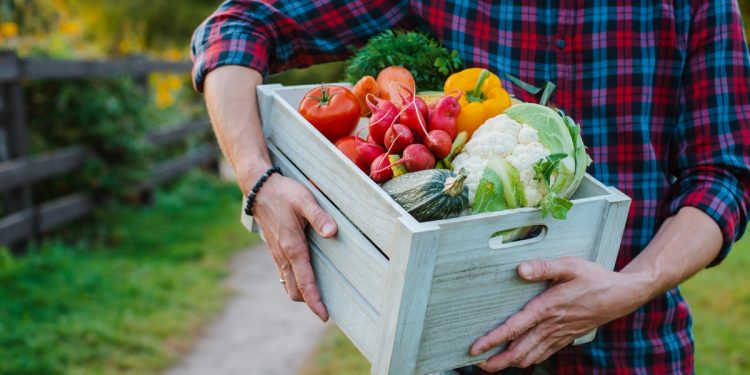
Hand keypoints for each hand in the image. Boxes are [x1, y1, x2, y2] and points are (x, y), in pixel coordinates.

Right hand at [251, 173, 336, 321]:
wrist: (258, 188)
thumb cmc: (284, 193)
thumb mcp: (304, 200)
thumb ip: (319, 217)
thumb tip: (332, 232)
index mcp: (292, 247)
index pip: (305, 281)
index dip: (315, 301)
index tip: (324, 316)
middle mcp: (283, 255)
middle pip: (295, 290)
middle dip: (309, 300)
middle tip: (327, 306)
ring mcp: (277, 254)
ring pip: (288, 283)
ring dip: (301, 292)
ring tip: (318, 295)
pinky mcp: (274, 250)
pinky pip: (284, 274)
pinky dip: (294, 281)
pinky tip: (305, 276)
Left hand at [469, 257, 646, 370]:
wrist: (621, 296)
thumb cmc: (593, 278)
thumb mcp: (570, 266)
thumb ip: (544, 267)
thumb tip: (520, 270)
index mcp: (547, 308)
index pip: (513, 329)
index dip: (492, 340)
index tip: (475, 349)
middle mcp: (551, 326)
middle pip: (518, 351)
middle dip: (496, 361)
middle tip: (475, 364)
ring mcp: (559, 335)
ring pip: (530, 356)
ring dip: (509, 363)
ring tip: (491, 364)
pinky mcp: (566, 338)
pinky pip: (543, 354)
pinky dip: (528, 360)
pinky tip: (518, 359)